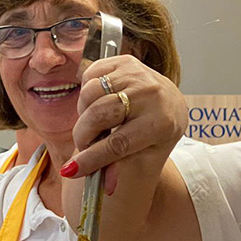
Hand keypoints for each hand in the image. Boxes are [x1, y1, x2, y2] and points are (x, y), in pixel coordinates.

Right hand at [66, 55, 185, 190]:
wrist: (168, 108)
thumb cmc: (153, 137)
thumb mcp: (143, 157)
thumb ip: (116, 168)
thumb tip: (88, 179)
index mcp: (163, 123)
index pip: (118, 143)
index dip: (92, 158)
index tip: (72, 171)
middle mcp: (153, 94)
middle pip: (99, 115)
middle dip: (84, 135)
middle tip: (83, 144)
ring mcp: (139, 74)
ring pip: (90, 93)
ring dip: (84, 113)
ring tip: (95, 124)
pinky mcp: (126, 61)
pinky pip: (89, 75)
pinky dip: (87, 92)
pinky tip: (99, 103)